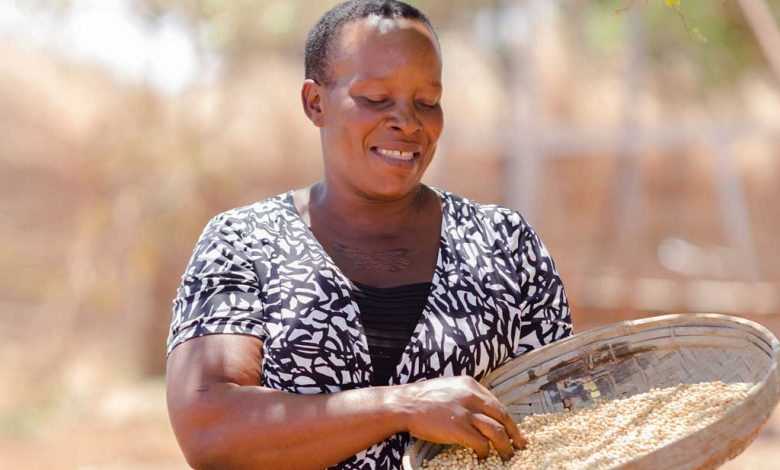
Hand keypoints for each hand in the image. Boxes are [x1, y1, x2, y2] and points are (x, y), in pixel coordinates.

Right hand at [396, 375, 526, 459]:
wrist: (404, 404)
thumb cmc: (422, 398)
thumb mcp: (449, 388)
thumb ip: (466, 396)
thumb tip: (479, 411)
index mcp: (471, 385)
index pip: (497, 402)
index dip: (507, 418)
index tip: (513, 429)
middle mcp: (472, 396)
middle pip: (503, 415)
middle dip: (514, 432)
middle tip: (520, 445)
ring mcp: (466, 412)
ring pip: (497, 431)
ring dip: (505, 446)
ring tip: (507, 455)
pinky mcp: (458, 428)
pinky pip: (481, 443)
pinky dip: (485, 452)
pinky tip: (482, 457)